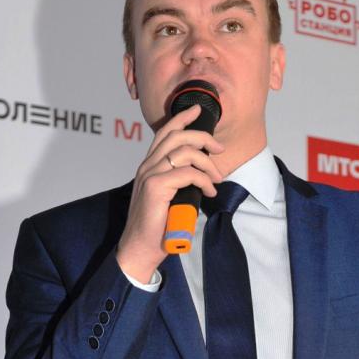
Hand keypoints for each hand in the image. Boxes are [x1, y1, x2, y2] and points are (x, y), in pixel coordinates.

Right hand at [116, 104, 223, 280]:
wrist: (140, 248)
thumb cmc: (156, 228)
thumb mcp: (169, 199)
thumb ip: (178, 183)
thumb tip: (201, 176)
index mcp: (148, 167)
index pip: (164, 133)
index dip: (181, 118)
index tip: (197, 110)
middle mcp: (147, 167)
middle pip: (176, 136)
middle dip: (202, 136)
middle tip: (219, 148)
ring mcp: (150, 175)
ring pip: (184, 151)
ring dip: (207, 162)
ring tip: (216, 178)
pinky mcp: (156, 187)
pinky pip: (187, 173)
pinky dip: (203, 180)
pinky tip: (209, 191)